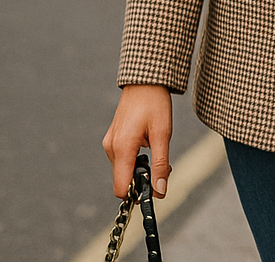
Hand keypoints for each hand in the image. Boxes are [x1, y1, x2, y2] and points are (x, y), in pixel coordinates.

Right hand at [103, 84, 172, 198]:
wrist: (145, 80)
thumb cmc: (154, 103)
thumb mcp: (163, 134)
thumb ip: (160, 165)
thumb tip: (159, 192)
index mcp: (122, 148)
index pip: (121, 189)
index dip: (137, 194)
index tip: (155, 188)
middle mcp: (111, 147)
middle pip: (123, 180)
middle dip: (143, 179)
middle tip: (165, 166)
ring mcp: (110, 142)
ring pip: (123, 170)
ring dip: (140, 168)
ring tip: (157, 149)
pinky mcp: (112, 138)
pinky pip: (122, 158)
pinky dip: (135, 158)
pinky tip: (148, 143)